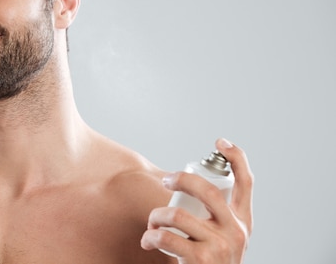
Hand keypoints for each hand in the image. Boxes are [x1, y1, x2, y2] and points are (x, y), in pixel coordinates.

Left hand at [141, 138, 253, 262]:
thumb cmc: (210, 261)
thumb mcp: (222, 237)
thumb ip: (213, 215)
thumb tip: (183, 183)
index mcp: (243, 220)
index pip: (246, 182)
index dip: (237, 157)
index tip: (221, 142)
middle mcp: (237, 230)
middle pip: (207, 190)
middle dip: (180, 179)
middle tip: (166, 181)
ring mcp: (221, 245)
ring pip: (178, 213)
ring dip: (156, 216)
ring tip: (152, 223)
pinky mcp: (202, 260)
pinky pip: (165, 236)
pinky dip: (150, 236)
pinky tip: (148, 241)